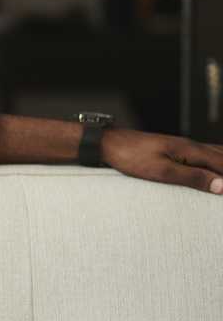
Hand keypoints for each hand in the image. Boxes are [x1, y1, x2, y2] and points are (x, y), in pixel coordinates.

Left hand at [102, 128, 222, 194]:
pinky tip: (214, 165)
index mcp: (191, 150)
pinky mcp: (174, 149)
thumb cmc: (131, 157)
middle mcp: (190, 145)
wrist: (109, 143)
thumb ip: (193, 177)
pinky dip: (216, 160)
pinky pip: (204, 153)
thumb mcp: (162, 171)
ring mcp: (183, 145)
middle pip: (222, 156)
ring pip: (216, 152)